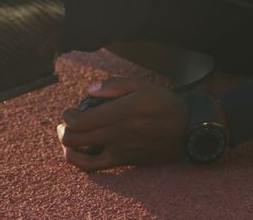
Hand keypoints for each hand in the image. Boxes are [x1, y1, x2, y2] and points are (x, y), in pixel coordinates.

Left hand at [57, 77, 187, 170]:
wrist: (188, 130)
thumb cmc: (165, 104)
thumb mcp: (142, 85)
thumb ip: (113, 85)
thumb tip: (89, 90)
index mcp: (118, 114)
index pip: (79, 121)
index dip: (67, 116)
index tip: (70, 110)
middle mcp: (115, 135)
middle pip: (73, 139)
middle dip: (63, 130)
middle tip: (67, 123)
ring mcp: (119, 151)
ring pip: (80, 158)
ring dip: (68, 149)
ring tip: (70, 138)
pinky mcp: (125, 161)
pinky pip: (96, 167)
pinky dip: (83, 161)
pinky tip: (84, 152)